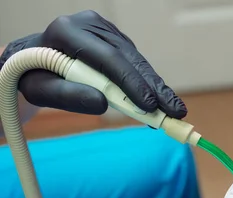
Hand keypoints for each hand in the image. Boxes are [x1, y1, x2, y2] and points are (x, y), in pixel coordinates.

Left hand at [0, 10, 186, 117]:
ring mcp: (105, 30)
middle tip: (175, 112)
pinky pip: (136, 63)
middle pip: (129, 59)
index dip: (132, 83)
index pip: (108, 59)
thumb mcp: (41, 90)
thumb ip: (68, 96)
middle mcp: (90, 25)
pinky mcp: (115, 39)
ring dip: (157, 88)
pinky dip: (149, 83)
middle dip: (155, 89)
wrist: (32, 60)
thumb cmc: (35, 77)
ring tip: (174, 111)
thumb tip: (103, 104)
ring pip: (137, 61)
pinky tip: (161, 100)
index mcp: (68, 32)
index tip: (150, 106)